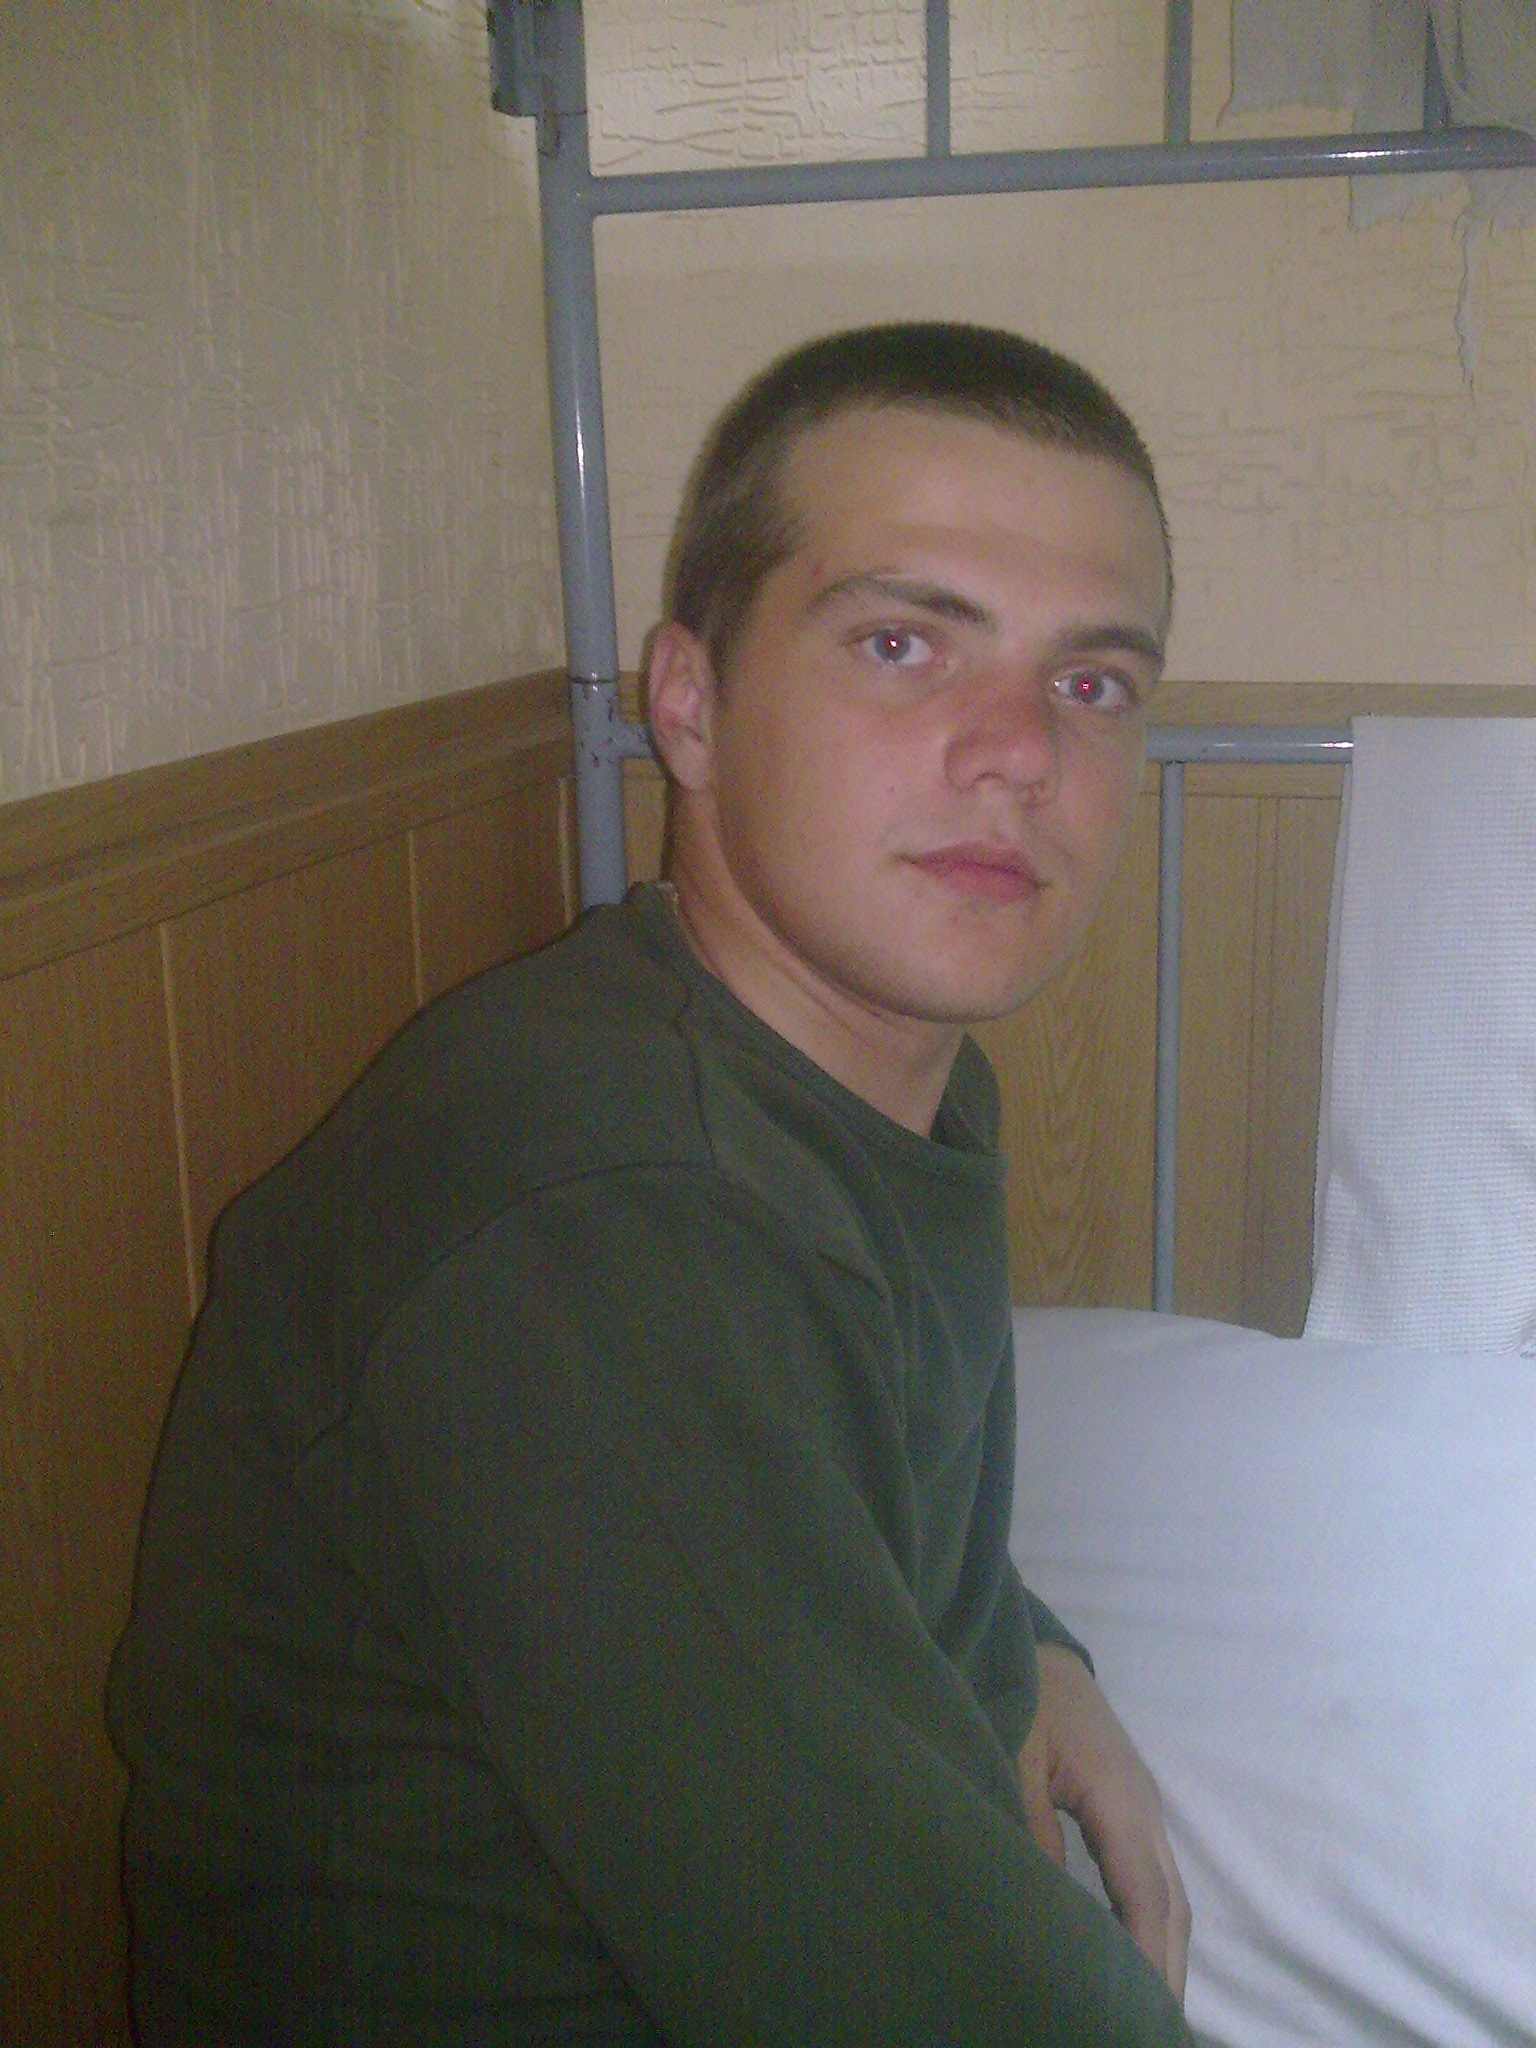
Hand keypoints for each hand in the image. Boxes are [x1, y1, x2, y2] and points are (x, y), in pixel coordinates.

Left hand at [1017, 1644, 1190, 2000]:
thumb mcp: (1016, 1754)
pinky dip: (1152, 1923)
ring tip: (1148, 2007)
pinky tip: (1133, 1954)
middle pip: (1170, 1905)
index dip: (1149, 1955)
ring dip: (1165, 1951)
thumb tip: (1048, 1902)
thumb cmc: (1024, 1695)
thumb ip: (1031, 1823)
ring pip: (1168, 1895)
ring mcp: (1144, 1809)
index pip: (1145, 1894)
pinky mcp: (1131, 1810)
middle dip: (1168, 1969)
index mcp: (1119, 1797)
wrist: (1041, 1651)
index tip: (1144, 2006)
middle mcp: (1144, 1810)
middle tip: (1153, 2027)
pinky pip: (1153, 1879)